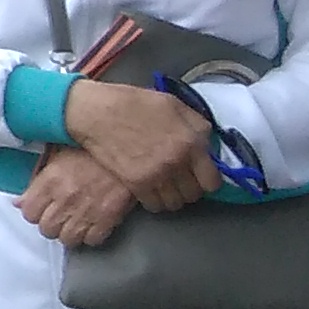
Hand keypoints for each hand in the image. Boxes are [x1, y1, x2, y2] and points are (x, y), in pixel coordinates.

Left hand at [16, 144, 141, 245]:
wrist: (128, 148)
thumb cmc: (91, 147)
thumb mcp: (57, 151)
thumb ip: (36, 177)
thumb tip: (18, 201)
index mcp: (50, 181)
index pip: (28, 213)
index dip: (34, 211)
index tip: (40, 208)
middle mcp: (65, 200)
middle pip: (46, 229)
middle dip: (51, 224)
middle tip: (59, 214)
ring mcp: (86, 212)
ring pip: (67, 240)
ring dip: (69, 232)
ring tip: (74, 221)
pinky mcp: (109, 219)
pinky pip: (92, 241)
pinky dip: (91, 235)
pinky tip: (92, 224)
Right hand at [63, 78, 218, 211]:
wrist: (95, 112)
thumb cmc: (133, 103)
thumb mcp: (173, 104)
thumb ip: (196, 125)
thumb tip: (208, 146)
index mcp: (190, 141)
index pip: (212, 180)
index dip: (208, 180)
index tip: (200, 176)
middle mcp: (177, 162)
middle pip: (194, 194)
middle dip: (189, 188)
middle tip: (180, 179)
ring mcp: (157, 175)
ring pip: (175, 203)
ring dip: (172, 196)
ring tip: (164, 185)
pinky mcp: (136, 184)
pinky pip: (155, 206)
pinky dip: (154, 201)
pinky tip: (150, 189)